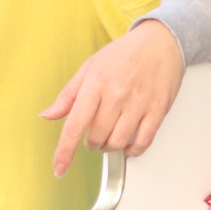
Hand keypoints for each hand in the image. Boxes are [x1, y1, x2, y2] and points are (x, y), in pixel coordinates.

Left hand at [42, 19, 185, 176]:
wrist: (162, 41)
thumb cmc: (125, 53)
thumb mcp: (90, 67)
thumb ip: (68, 95)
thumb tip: (47, 115)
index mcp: (95, 84)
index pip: (75, 125)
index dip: (65, 152)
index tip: (59, 168)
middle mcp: (117, 94)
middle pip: (97, 137)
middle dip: (92, 143)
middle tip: (95, 135)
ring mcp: (139, 102)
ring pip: (118, 141)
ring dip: (110, 146)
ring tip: (111, 137)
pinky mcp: (159, 108)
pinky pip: (143, 140)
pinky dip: (133, 150)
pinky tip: (128, 146)